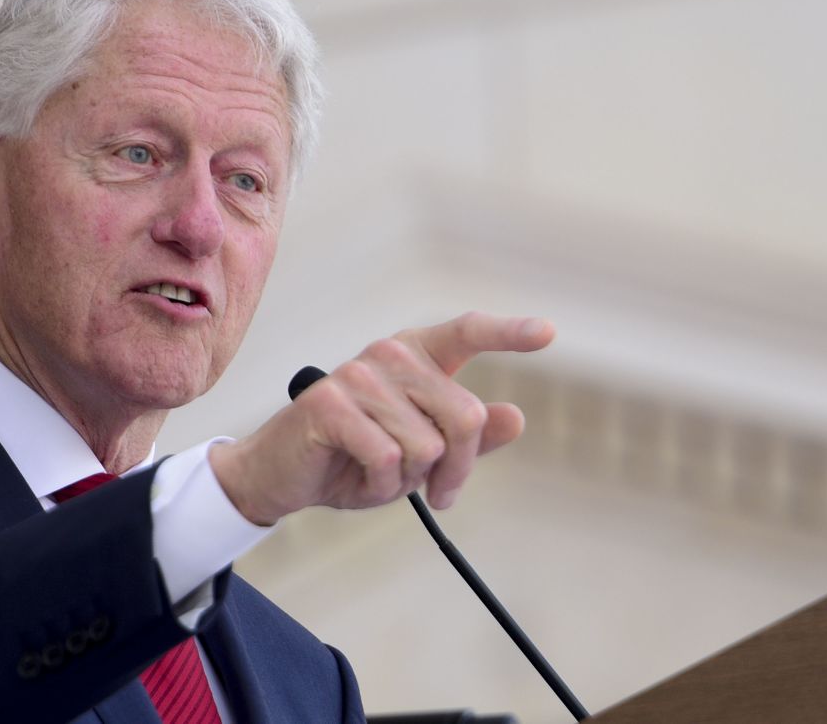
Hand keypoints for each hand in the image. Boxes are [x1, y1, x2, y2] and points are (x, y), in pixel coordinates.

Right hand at [209, 312, 554, 525]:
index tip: (547, 332)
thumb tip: (515, 417)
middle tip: (439, 494)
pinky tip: (355, 478)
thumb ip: (467, 437)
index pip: (465, 332)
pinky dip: (379, 486)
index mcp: (413, 357)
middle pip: (466, 417)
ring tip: (378, 478)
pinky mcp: (331, 404)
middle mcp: (388, 354)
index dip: (508, 332)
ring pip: (427, 447)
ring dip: (409, 482)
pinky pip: (388, 458)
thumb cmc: (351, 460)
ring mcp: (358, 375)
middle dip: (457, 470)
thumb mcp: (419, 455)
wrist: (280, 476)